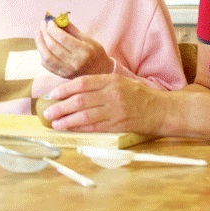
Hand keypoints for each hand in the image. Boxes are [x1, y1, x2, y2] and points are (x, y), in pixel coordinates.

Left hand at [35, 19, 113, 78]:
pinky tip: (42, 45)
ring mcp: (67, 71)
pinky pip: (46, 65)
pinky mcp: (61, 75)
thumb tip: (59, 19)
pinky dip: (42, 54)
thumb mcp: (89, 40)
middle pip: (53, 46)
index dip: (53, 28)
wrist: (99, 74)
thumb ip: (73, 30)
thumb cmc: (96, 54)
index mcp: (84, 52)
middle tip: (43, 24)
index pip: (63, 38)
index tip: (50, 22)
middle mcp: (75, 63)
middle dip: (45, 33)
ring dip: (39, 43)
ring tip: (38, 33)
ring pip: (46, 57)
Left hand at [39, 73, 160, 134]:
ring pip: (85, 116)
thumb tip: (73, 90)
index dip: (64, 89)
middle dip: (61, 106)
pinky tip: (70, 129)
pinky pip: (95, 128)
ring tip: (55, 123)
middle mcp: (112, 94)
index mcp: (111, 80)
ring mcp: (115, 111)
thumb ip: (100, 84)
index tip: (52, 94)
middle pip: (80, 100)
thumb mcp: (120, 82)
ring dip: (67, 120)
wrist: (162, 109)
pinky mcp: (118, 125)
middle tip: (48, 112)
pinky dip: (80, 129)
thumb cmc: (138, 95)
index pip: (82, 83)